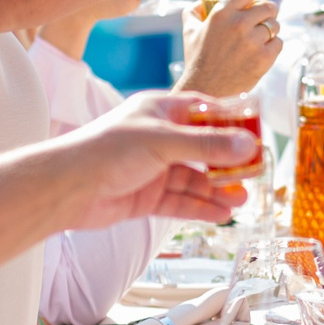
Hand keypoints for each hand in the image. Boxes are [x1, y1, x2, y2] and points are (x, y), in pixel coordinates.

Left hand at [57, 93, 252, 226]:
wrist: (67, 187)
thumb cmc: (108, 149)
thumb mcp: (164, 141)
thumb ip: (207, 146)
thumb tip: (249, 146)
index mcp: (160, 110)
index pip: (204, 111)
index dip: (231, 123)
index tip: (256, 135)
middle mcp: (158, 138)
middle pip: (202, 149)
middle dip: (228, 163)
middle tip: (254, 174)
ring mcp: (152, 168)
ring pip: (193, 179)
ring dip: (217, 190)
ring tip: (241, 201)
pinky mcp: (146, 196)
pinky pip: (180, 201)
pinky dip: (200, 207)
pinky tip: (220, 214)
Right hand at [178, 0, 281, 95]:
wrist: (206, 90)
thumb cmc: (197, 60)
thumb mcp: (190, 31)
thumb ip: (194, 12)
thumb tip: (201, 2)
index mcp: (222, 13)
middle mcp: (239, 24)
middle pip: (269, 6)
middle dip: (269, 10)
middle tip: (264, 18)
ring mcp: (253, 42)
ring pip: (275, 25)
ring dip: (271, 29)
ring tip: (258, 39)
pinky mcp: (264, 58)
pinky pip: (279, 42)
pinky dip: (273, 45)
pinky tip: (261, 51)